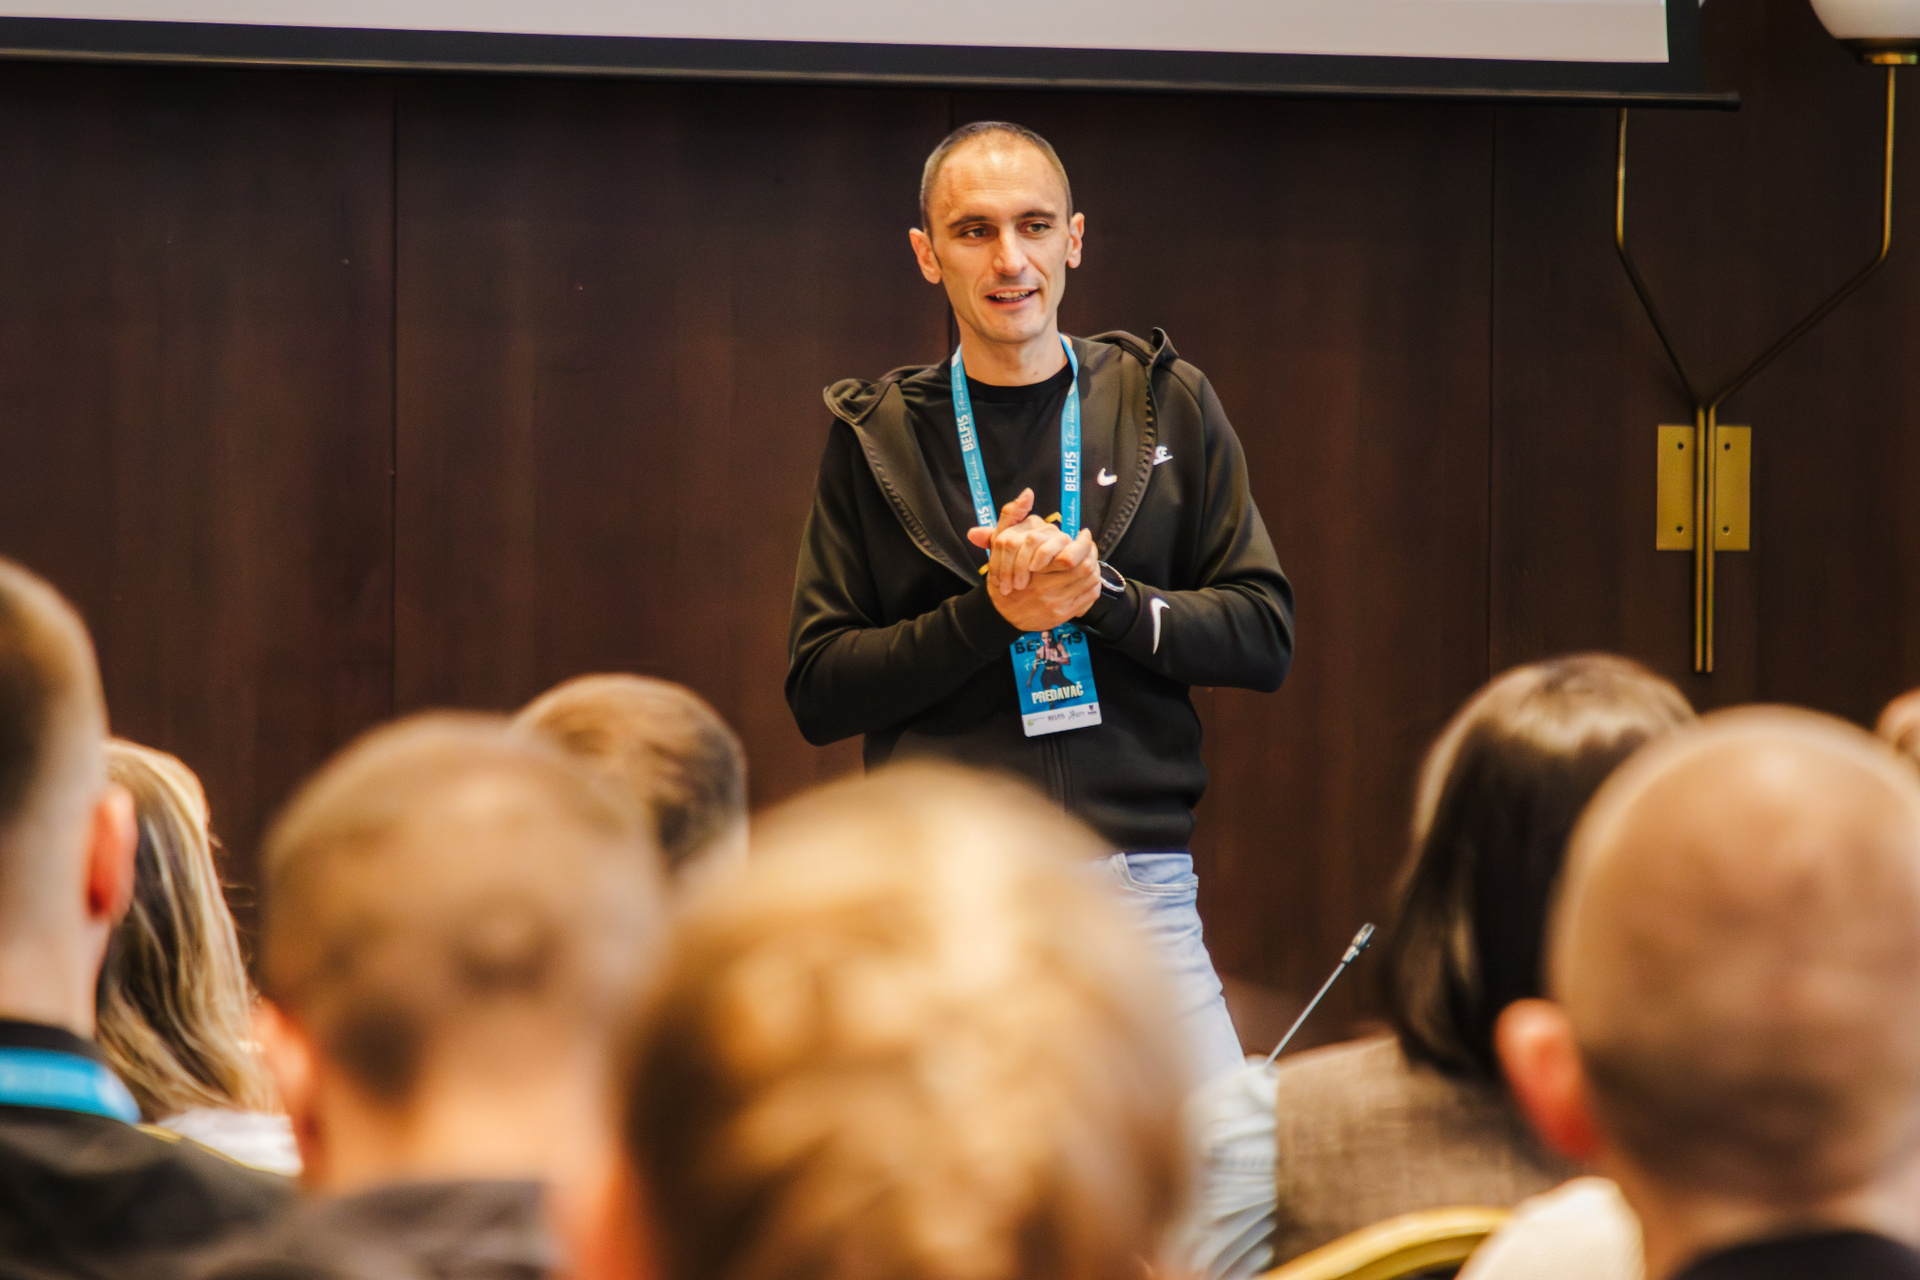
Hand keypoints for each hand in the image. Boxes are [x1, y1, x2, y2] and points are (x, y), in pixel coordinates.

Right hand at [969, 489, 1100, 630]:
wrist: (999, 612)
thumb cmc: (1003, 573)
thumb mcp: (1001, 542)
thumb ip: (1012, 516)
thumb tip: (1027, 493)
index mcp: (1033, 569)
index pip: (1071, 557)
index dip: (1084, 543)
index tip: (1084, 534)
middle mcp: (1044, 589)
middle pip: (1084, 569)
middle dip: (1092, 554)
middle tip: (1089, 546)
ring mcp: (1054, 604)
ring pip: (1088, 582)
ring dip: (1094, 569)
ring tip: (1090, 559)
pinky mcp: (1061, 615)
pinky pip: (1088, 598)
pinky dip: (1092, 585)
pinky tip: (1088, 578)